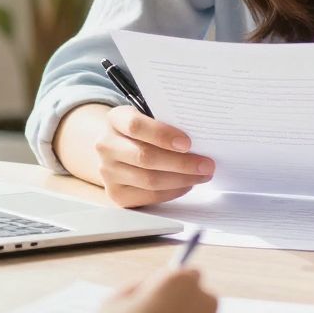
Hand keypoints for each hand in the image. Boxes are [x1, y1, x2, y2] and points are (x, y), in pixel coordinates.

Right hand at [85, 104, 214, 207]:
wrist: (118, 148)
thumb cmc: (144, 131)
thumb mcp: (150, 117)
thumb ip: (168, 122)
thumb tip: (202, 135)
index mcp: (115, 119)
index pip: (135, 126)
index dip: (162, 135)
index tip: (187, 143)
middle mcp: (106, 145)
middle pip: (145, 157)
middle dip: (181, 163)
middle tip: (207, 164)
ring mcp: (108, 172)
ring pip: (149, 180)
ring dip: (182, 179)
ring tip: (203, 175)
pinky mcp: (116, 193)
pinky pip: (149, 196)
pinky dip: (173, 191)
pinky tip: (187, 184)